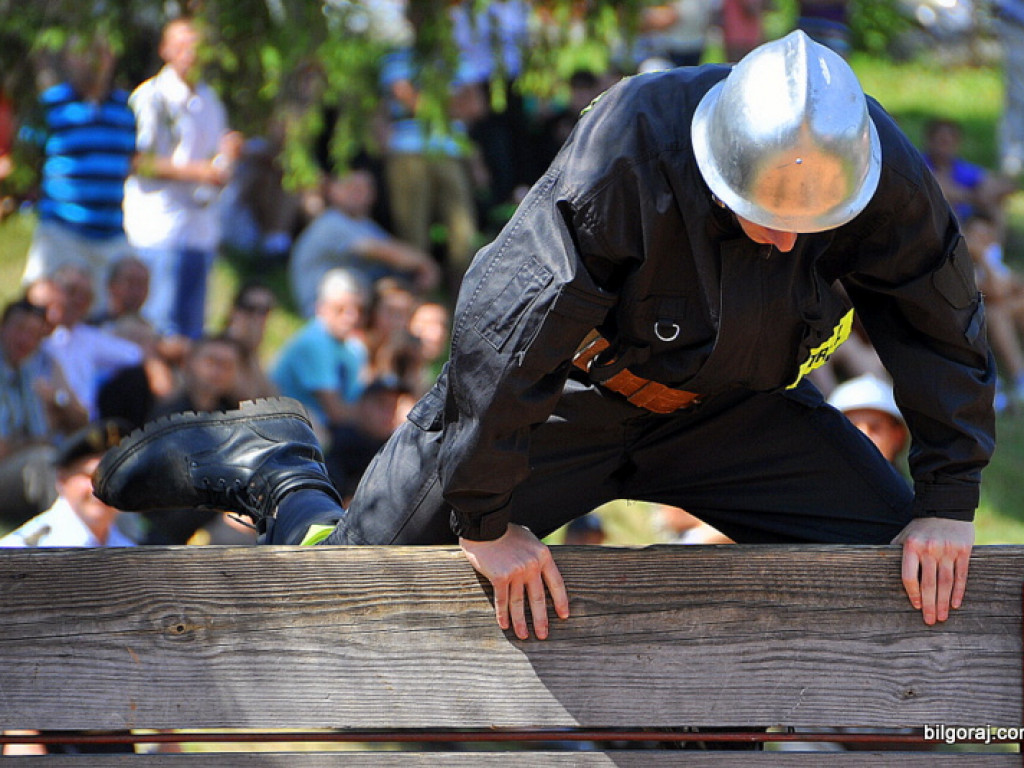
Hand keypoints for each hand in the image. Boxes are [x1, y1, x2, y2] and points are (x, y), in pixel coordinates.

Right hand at [460, 524, 569, 639]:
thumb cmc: (505, 531)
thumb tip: (540, 568)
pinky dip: (503, 614)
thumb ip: (535, 555)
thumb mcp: (528, 539)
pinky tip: (505, 625)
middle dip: (541, 619)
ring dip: (521, 622)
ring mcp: (516, 572)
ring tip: (524, 636)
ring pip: (520, 603)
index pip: (556, 583)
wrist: (485, 526)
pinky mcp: (499, 577)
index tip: (563, 616)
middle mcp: (532, 565)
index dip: (560, 601)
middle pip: (538, 598)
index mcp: (543, 556)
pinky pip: (502, 600)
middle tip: (543, 635)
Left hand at [892, 517, 973, 624]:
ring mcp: (947, 550)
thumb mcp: (904, 535)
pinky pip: (961, 575)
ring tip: (941, 617)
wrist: (946, 507)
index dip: (912, 593)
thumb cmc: (921, 526)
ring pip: (945, 582)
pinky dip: (958, 591)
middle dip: (928, 604)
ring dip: (943, 602)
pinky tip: (954, 604)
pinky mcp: (963, 550)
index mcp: (911, 546)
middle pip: (929, 583)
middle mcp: (929, 549)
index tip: (915, 605)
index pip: (909, 576)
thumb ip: (896, 552)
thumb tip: (881, 569)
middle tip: (929, 621)